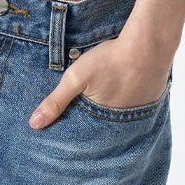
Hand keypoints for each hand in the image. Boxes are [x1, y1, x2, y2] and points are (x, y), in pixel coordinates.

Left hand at [28, 30, 171, 128]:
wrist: (148, 45)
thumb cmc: (110, 60)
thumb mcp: (76, 77)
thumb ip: (56, 101)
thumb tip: (34, 124)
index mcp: (103, 124)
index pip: (85, 138)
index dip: (75, 134)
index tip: (64, 135)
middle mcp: (122, 126)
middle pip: (101, 129)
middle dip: (91, 125)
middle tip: (82, 116)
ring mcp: (138, 114)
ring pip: (117, 118)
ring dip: (109, 114)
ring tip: (101, 102)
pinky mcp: (149, 102)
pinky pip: (133, 107)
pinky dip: (125, 102)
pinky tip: (120, 91)